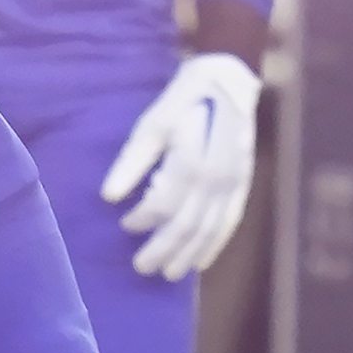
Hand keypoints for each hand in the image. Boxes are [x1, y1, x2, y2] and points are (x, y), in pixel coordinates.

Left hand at [101, 53, 260, 281]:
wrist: (232, 78)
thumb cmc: (186, 96)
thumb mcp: (154, 120)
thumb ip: (133, 159)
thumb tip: (108, 197)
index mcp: (194, 157)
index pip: (166, 202)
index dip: (144, 218)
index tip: (124, 223)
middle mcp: (219, 175)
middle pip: (189, 222)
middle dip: (164, 248)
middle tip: (140, 267)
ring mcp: (236, 182)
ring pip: (210, 228)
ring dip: (188, 254)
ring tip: (168, 274)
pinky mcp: (244, 183)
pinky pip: (230, 221)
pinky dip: (214, 244)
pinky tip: (200, 261)